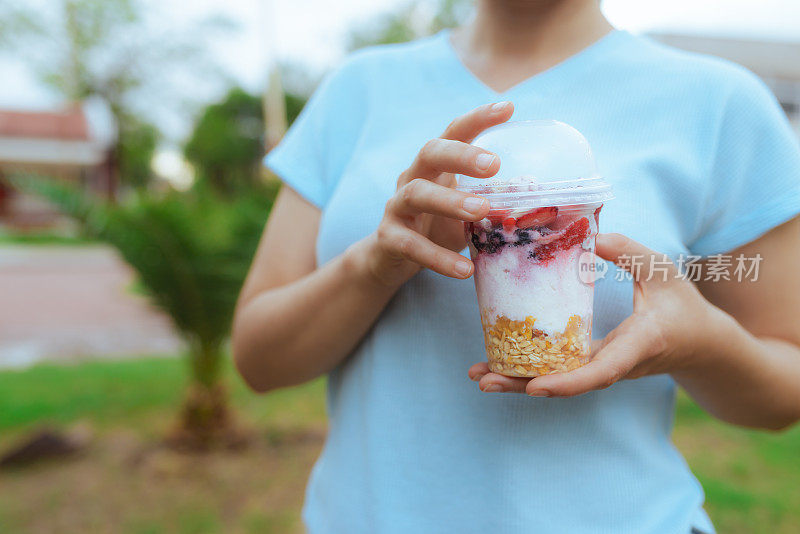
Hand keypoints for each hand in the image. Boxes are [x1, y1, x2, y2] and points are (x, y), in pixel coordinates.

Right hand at [352, 101, 513, 286]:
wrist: (390, 259)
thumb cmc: (436, 227)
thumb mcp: (465, 212)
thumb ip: (492, 204)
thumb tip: (540, 205)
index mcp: (435, 166)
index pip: (454, 132)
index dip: (478, 118)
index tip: (508, 108)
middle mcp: (413, 177)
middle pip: (430, 152)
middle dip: (462, 155)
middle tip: (495, 165)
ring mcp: (397, 206)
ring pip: (416, 193)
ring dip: (449, 200)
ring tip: (480, 211)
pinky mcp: (389, 238)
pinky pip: (411, 244)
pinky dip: (438, 257)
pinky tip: (464, 269)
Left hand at [468, 233, 728, 396]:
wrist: (701, 345)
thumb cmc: (684, 305)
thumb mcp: (663, 270)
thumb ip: (630, 252)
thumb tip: (592, 236)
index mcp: (637, 345)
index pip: (601, 371)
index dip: (568, 382)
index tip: (536, 386)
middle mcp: (615, 365)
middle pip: (566, 383)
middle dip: (523, 385)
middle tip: (483, 381)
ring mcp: (602, 367)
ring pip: (557, 380)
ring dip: (517, 380)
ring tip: (477, 376)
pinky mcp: (593, 363)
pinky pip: (560, 370)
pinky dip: (528, 369)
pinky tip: (496, 362)